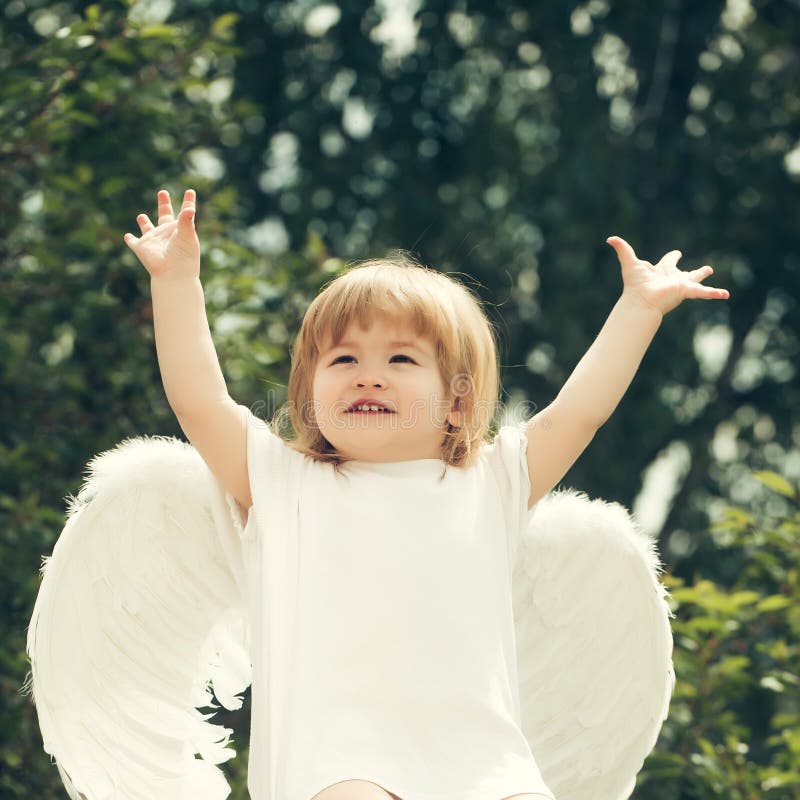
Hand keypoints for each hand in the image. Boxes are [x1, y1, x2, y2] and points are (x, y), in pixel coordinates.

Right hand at [124, 189, 199, 278]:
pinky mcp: (142, 248)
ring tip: (141, 216)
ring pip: (148, 228)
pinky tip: (127, 236)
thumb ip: (187, 220)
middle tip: (162, 192)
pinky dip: (130, 239)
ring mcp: (154, 240)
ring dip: (144, 223)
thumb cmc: (184, 256)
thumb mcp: (188, 236)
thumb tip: (190, 208)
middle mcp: (166, 233)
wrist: (174, 274)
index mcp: (179, 229)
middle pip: (164, 215)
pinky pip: (133, 242)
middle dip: (163, 204)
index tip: (190, 191)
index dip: (188, 202)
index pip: (184, 212)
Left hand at [607, 235, 729, 315]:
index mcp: (662, 272)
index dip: (673, 257)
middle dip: (696, 272)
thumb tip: (609, 238)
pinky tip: (725, 295)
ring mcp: (680, 286)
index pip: (668, 262)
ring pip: (697, 283)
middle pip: (686, 274)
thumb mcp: (629, 263)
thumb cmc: (634, 285)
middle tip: (707, 269)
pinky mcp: (686, 291)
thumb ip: (622, 249)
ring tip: (721, 288)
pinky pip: (703, 292)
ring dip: (707, 282)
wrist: (640, 301)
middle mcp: (672, 279)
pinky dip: (714, 293)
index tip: (678, 253)